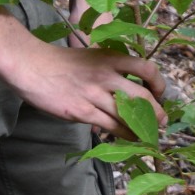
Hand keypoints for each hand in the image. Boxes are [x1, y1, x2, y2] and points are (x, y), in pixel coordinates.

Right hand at [0, 41, 166, 136]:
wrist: (32, 66)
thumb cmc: (63, 62)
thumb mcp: (93, 56)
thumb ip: (112, 69)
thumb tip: (132, 89)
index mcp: (111, 57)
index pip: (146, 68)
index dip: (158, 83)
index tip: (159, 94)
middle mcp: (105, 74)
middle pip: (141, 96)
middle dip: (156, 112)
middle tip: (162, 121)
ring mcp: (93, 94)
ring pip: (126, 115)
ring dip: (141, 128)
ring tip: (149, 135)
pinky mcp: (81, 111)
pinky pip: (108, 126)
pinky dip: (122, 134)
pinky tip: (129, 138)